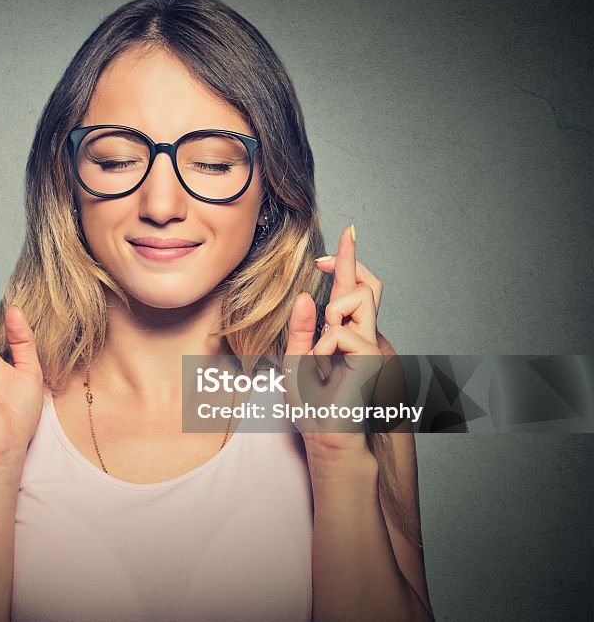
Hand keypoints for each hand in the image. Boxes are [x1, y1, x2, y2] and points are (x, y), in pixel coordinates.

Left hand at [284, 225, 382, 455]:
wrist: (327, 436)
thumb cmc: (313, 406)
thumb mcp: (296, 361)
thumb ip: (301, 330)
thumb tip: (309, 296)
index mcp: (342, 333)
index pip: (350, 289)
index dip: (349, 259)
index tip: (349, 230)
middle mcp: (360, 334)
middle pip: (364, 285)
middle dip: (347, 266)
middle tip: (327, 259)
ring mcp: (370, 344)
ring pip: (358, 298)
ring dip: (332, 315)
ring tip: (323, 347)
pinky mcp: (372, 356)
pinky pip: (341, 332)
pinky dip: (324, 346)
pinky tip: (326, 367)